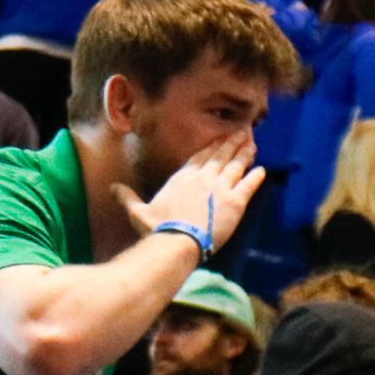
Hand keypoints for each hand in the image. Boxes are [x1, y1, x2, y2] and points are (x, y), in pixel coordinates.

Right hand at [124, 134, 264, 256]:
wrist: (176, 242)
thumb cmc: (156, 229)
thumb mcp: (138, 212)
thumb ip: (127, 197)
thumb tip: (112, 187)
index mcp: (183, 178)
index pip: (201, 156)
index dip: (212, 146)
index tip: (220, 139)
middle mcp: (203, 178)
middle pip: (221, 155)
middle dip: (232, 142)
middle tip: (244, 132)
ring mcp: (221, 188)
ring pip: (237, 165)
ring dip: (245, 153)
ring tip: (253, 144)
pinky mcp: (235, 202)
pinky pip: (248, 185)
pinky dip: (256, 176)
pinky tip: (261, 170)